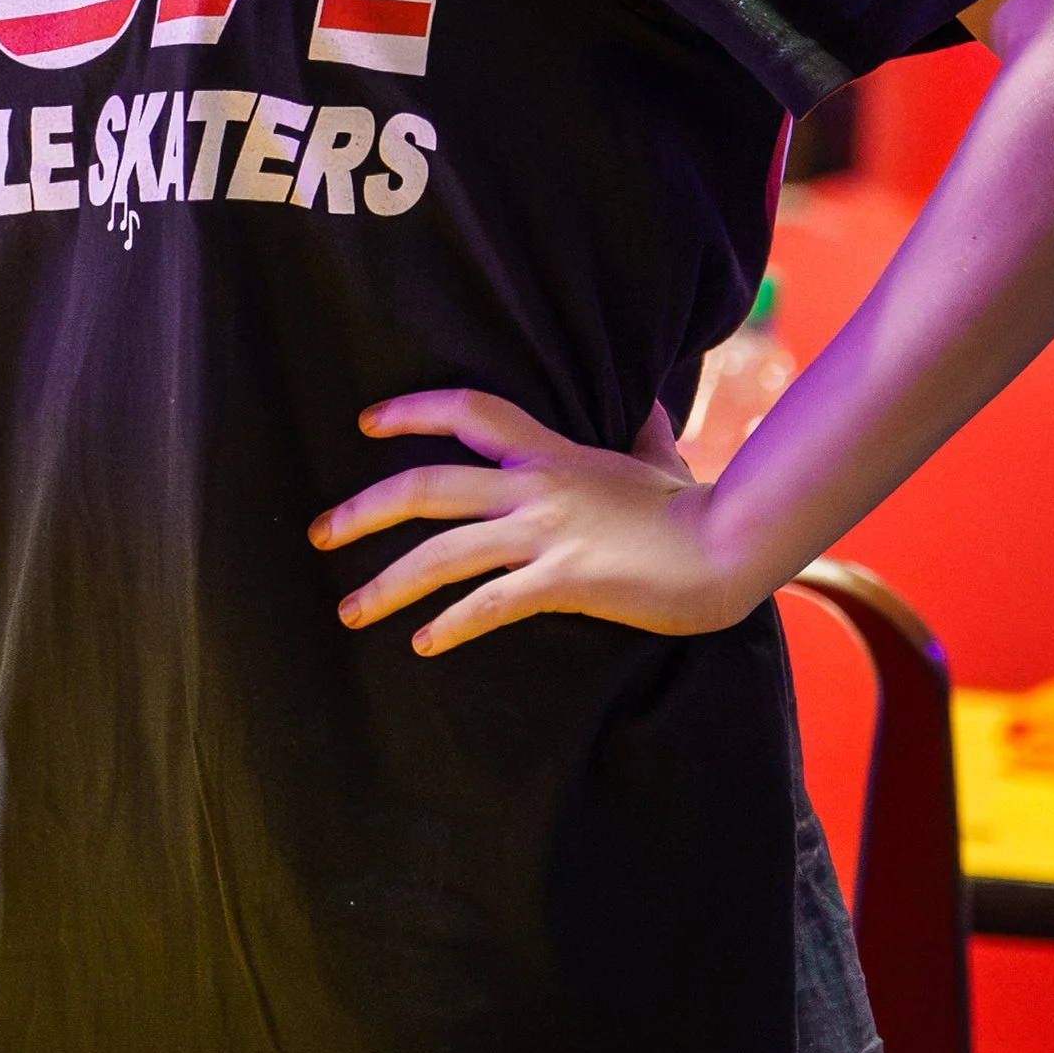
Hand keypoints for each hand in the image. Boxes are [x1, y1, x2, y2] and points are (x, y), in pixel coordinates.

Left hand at [308, 388, 751, 655]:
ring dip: (387, 584)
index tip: (367, 422)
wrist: (733, 545)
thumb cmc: (698, 507)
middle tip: (320, 532)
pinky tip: (422, 645)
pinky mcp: (565, 581)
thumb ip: (643, 433)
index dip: (413, 411)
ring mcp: (548, 534)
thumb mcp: (661, 458)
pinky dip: (450, 626)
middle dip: (363, 510)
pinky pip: (489, 605)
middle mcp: (537, 488)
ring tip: (349, 611)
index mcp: (552, 453)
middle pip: (427, 486)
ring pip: (442, 553)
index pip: (470, 410)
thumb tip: (651, 408)